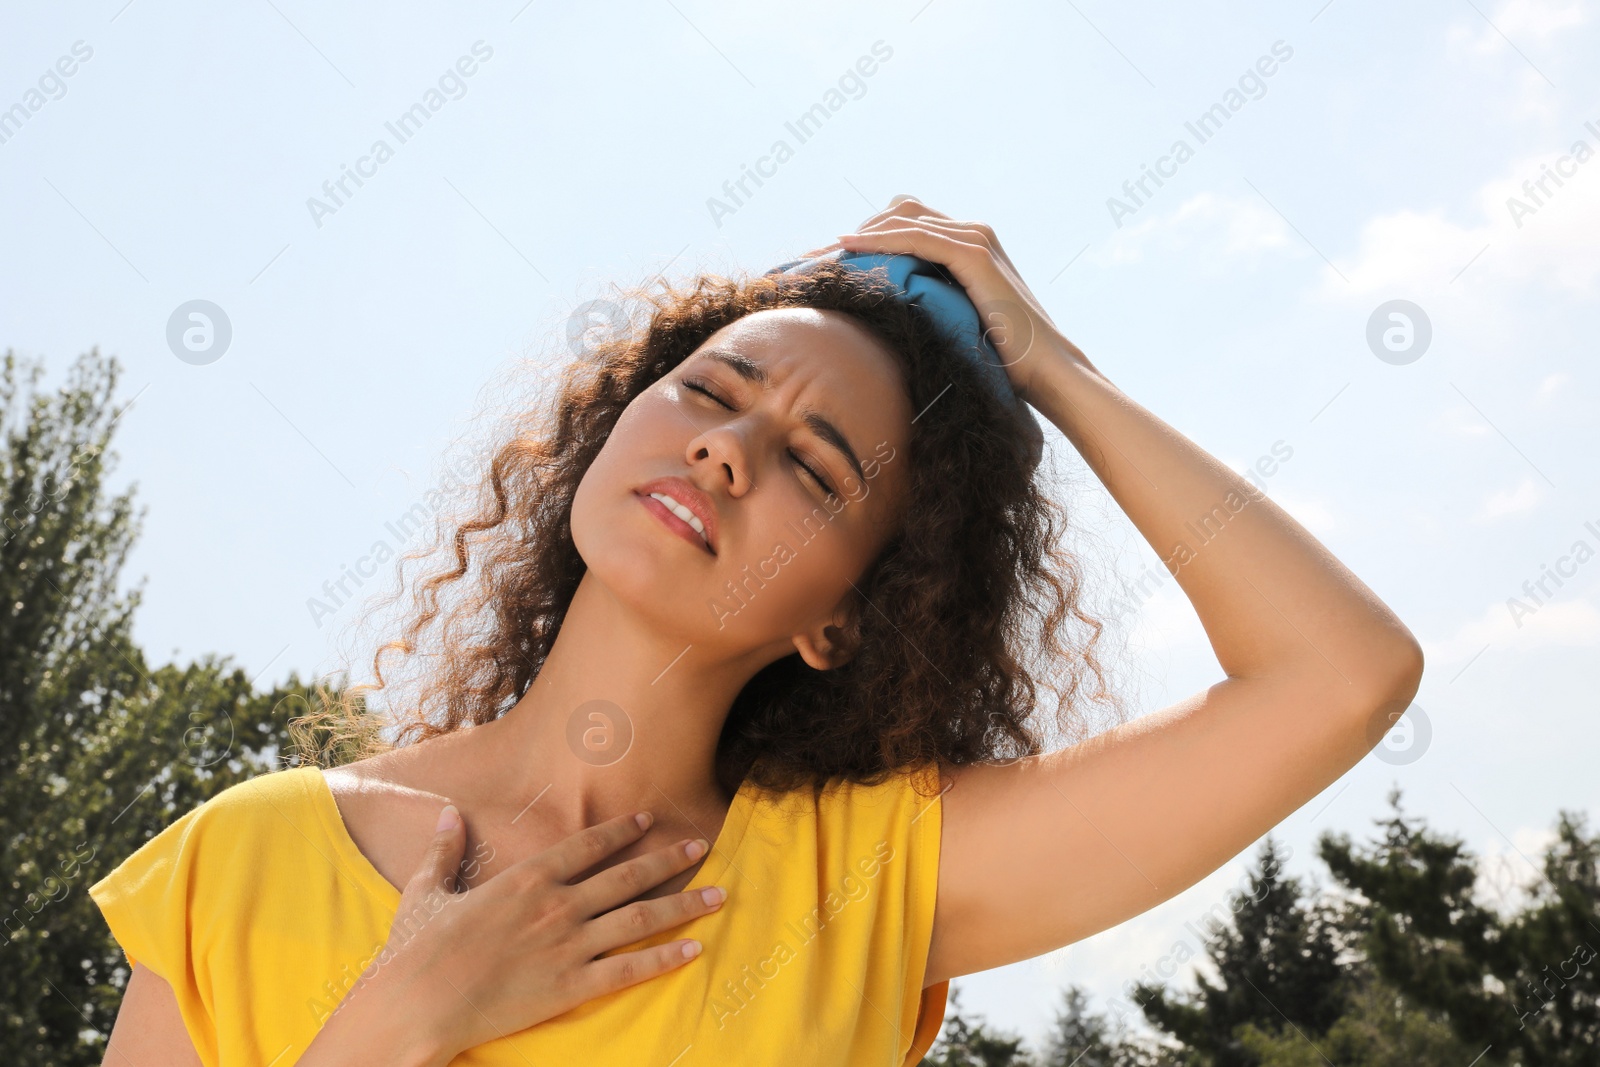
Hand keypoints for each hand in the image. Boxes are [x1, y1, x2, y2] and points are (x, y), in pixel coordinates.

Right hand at [343, 805, 725, 1059]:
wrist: (418, 1004)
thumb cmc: (416, 951)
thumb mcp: (427, 891)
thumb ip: (444, 850)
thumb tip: (446, 813)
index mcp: (524, 879)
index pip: (586, 846)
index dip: (621, 831)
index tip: (649, 820)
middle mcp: (556, 905)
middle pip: (626, 876)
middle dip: (668, 860)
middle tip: (701, 847)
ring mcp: (567, 945)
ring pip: (639, 919)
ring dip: (683, 905)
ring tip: (717, 895)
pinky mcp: (570, 986)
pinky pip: (629, 970)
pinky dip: (664, 958)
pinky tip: (693, 949)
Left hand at [823, 194, 1084, 403]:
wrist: (1046, 370)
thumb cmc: (1001, 359)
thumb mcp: (954, 323)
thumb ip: (927, 306)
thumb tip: (882, 318)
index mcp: (968, 246)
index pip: (906, 223)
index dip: (865, 236)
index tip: (826, 260)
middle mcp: (973, 233)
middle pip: (899, 212)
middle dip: (856, 231)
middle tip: (816, 257)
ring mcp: (976, 240)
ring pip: (903, 219)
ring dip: (860, 234)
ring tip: (823, 255)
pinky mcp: (975, 255)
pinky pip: (917, 237)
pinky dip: (880, 239)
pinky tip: (849, 247)